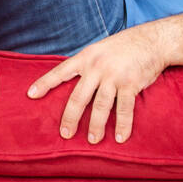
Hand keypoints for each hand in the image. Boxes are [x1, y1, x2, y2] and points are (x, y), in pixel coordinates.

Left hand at [26, 24, 171, 143]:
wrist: (152, 41)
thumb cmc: (124, 47)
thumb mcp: (100, 49)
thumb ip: (87, 65)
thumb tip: (73, 83)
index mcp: (86, 57)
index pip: (61, 71)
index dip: (45, 83)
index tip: (30, 95)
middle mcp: (97, 67)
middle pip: (79, 97)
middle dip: (70, 117)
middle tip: (66, 134)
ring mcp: (114, 76)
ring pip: (101, 106)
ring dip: (96, 126)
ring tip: (93, 141)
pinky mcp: (131, 84)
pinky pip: (124, 109)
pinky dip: (123, 125)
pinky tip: (121, 137)